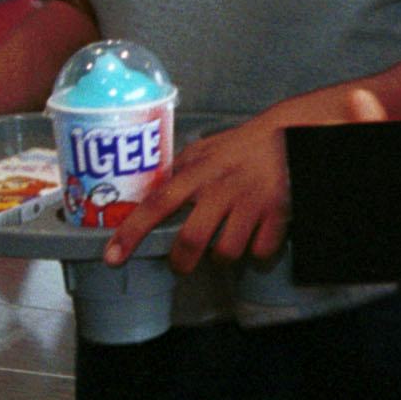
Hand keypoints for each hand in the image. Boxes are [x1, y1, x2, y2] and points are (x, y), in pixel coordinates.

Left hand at [108, 107, 301, 271]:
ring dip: (222, 257)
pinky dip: (256, 251)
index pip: (156, 204)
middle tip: (181, 265)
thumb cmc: (242, 144)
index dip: (131, 232)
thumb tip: (152, 191)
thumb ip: (180, 171)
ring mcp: (250, 202)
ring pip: (226, 253)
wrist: (288, 135)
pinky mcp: (277, 213)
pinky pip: (260, 251)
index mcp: (197, 173)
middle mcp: (221, 188)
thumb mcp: (204, 149)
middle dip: (181, 263)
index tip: (112, 256)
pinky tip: (255, 236)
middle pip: (191, 241)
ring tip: (224, 245)